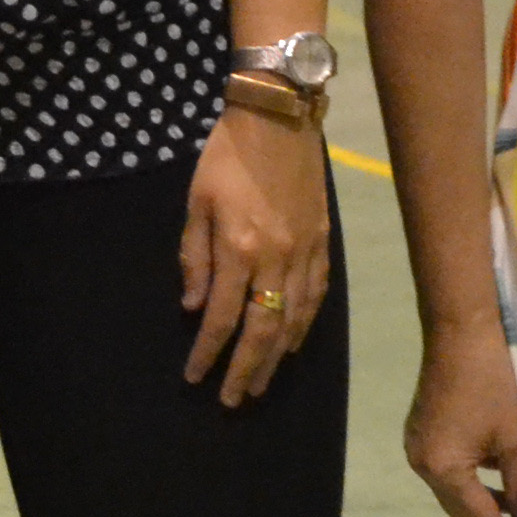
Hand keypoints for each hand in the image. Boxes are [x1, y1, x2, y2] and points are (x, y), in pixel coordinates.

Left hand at [177, 104, 330, 404]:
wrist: (279, 116)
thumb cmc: (227, 156)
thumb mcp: (197, 202)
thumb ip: (194, 257)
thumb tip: (193, 307)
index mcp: (238, 248)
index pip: (221, 317)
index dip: (207, 352)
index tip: (195, 378)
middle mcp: (276, 258)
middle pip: (262, 330)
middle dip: (245, 369)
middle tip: (233, 400)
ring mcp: (305, 252)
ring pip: (293, 319)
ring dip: (276, 357)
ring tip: (261, 383)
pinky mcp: (323, 242)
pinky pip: (316, 295)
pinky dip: (304, 325)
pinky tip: (292, 343)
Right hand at [404, 322, 516, 516]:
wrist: (461, 332)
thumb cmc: (494, 382)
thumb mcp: (516, 438)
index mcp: (442, 469)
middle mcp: (422, 466)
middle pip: (461, 509)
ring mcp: (418, 449)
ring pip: (455, 491)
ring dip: (484, 503)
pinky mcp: (422, 434)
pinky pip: (450, 470)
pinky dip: (473, 481)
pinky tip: (498, 482)